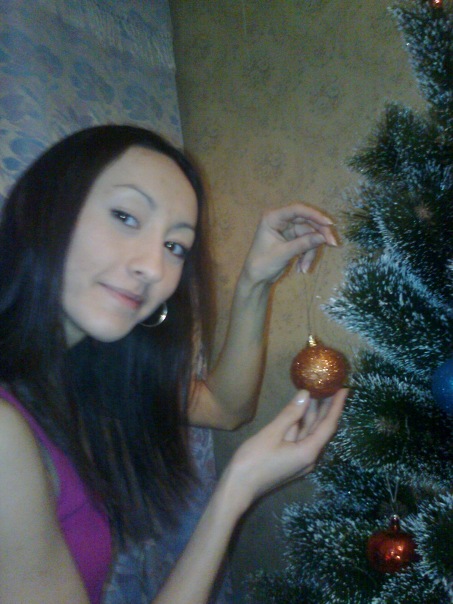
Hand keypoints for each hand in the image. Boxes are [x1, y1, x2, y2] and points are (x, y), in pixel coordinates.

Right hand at [224, 388, 347, 509]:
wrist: (238, 488)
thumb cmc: (253, 461)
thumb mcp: (271, 434)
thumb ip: (290, 414)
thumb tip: (306, 394)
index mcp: (309, 451)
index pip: (329, 424)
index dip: (337, 405)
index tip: (344, 388)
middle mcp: (310, 456)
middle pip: (322, 428)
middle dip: (327, 407)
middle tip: (332, 385)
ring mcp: (300, 458)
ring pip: (311, 431)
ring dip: (314, 413)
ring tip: (319, 391)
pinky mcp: (291, 458)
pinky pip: (302, 437)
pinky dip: (303, 422)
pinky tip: (301, 410)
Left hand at [242, 203, 337, 285]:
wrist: (256, 279)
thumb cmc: (263, 264)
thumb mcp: (283, 253)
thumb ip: (303, 244)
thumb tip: (323, 237)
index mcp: (273, 218)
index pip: (297, 210)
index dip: (314, 215)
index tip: (328, 224)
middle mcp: (281, 221)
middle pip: (307, 222)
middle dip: (318, 235)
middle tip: (333, 244)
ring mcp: (288, 230)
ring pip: (309, 235)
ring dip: (310, 252)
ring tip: (304, 269)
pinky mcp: (293, 240)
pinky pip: (307, 244)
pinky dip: (306, 256)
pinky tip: (301, 268)